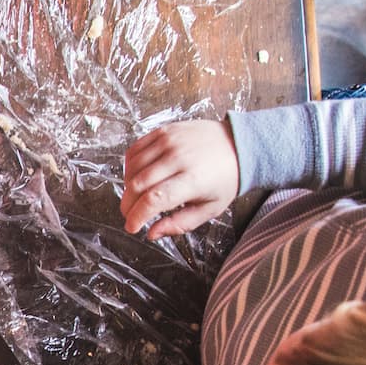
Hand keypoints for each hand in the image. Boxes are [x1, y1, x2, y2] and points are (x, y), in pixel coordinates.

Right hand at [120, 119, 240, 238]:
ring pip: (133, 168)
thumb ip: (180, 224)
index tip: (132, 226)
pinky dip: (129, 167)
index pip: (153, 200)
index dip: (136, 216)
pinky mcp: (163, 131)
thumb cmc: (224, 179)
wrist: (238, 144)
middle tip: (130, 214)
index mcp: (192, 180)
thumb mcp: (210, 209)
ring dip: (127, 187)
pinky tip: (136, 176)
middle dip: (128, 205)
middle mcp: (178, 158)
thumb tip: (152, 234)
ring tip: (135, 196)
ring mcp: (169, 141)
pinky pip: (134, 150)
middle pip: (138, 185)